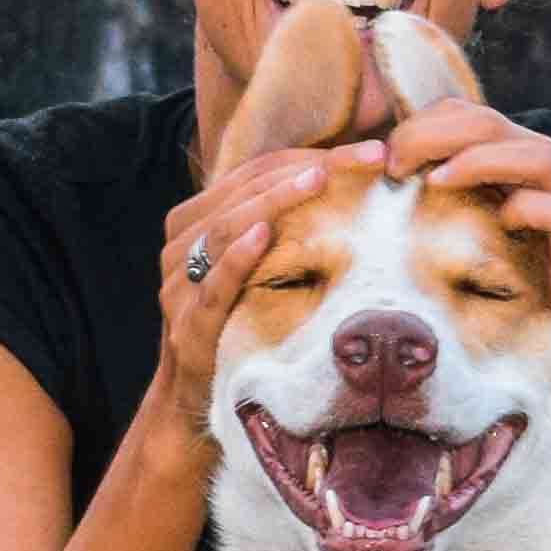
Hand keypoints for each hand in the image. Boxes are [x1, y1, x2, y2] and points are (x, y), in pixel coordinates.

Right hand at [151, 139, 379, 423]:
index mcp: (195, 220)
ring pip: (225, 227)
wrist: (194, 399)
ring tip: (320, 178)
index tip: (371, 152)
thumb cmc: (238, 325)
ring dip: (275, 200)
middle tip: (366, 157)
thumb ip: (281, 226)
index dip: (311, 155)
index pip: (256, 172)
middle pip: (245, 191)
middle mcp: (181, 246)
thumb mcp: (257, 270)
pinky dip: (237, 257)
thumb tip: (350, 180)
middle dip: (308, 169)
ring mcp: (179, 286)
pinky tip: (265, 234)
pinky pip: (212, 285)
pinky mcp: (187, 326)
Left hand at [375, 97, 550, 458]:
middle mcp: (540, 173)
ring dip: (482, 161)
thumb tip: (374, 191)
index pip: (464, 114)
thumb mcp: (470, 233)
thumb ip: (437, 203)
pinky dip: (531, 209)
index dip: (422, 124)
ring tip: (437, 181)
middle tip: (397, 162)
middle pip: (492, 123)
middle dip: (438, 134)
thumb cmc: (514, 281)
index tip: (382, 158)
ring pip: (536, 155)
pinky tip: (502, 221)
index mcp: (507, 161)